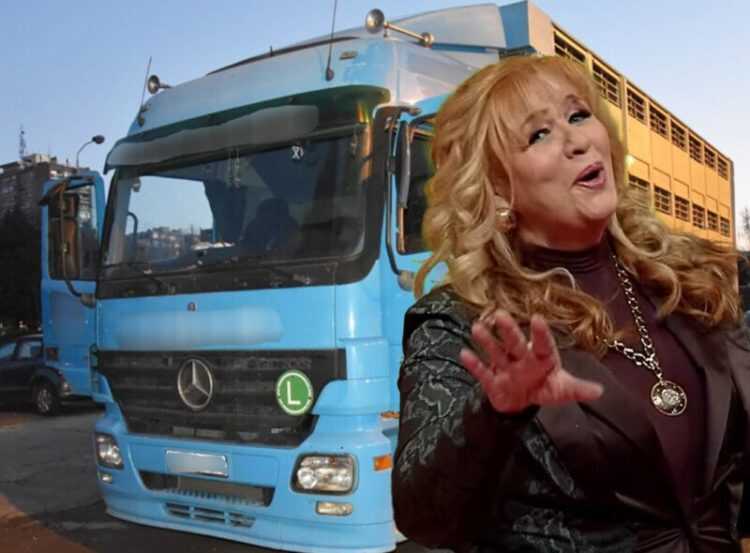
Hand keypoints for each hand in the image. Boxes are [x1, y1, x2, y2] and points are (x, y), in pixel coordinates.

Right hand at [459, 311, 602, 413]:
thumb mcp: (561, 390)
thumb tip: (600, 391)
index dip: (540, 333)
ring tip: (476, 327)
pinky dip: (474, 365)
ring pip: (496, 353)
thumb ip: (577, 389)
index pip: (542, 345)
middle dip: (509, 331)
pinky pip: (482, 372)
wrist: (520, 402)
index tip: (537, 318)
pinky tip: (464, 353)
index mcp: (541, 358)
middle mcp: (522, 358)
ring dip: (487, 341)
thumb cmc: (542, 388)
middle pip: (515, 344)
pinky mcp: (491, 380)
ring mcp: (505, 368)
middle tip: (500, 314)